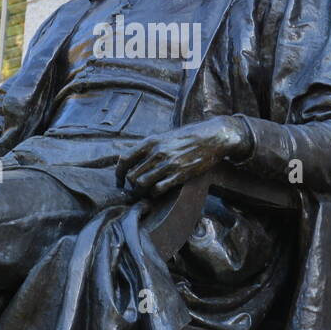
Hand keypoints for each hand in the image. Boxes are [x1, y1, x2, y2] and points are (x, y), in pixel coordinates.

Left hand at [115, 116, 249, 195]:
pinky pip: (158, 189)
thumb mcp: (165, 136)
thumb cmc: (188, 136)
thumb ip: (149, 147)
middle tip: (134, 189)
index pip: (124, 160)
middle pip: (132, 175)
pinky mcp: (179, 174)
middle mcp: (157, 153)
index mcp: (151, 141)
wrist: (212, 137)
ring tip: (145, 192)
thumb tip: (133, 159)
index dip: (119, 173)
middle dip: (131, 185)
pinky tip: (157, 191)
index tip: (121, 180)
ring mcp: (168, 164)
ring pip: (142, 184)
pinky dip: (154, 193)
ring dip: (141, 191)